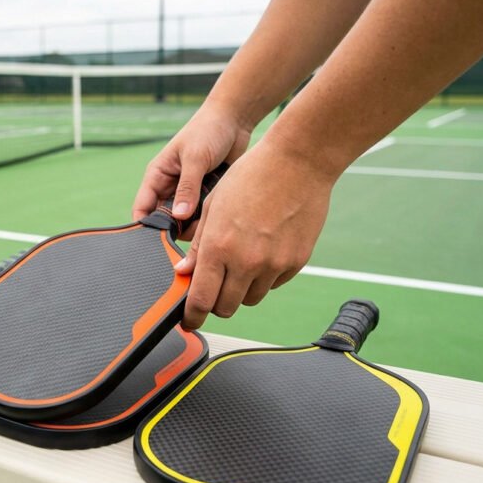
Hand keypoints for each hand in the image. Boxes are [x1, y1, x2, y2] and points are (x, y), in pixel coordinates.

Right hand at [133, 105, 251, 237]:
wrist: (234, 120)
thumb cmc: (209, 130)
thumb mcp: (196, 158)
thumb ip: (187, 188)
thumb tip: (178, 217)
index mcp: (157, 176)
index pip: (142, 208)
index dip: (146, 226)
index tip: (158, 241)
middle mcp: (169, 187)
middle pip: (165, 220)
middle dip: (176, 228)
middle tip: (194, 229)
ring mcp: (187, 193)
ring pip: (184, 222)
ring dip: (195, 224)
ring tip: (210, 215)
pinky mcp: (204, 195)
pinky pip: (202, 216)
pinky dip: (208, 218)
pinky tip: (219, 210)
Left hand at [174, 139, 334, 329]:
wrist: (298, 162)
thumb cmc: (251, 176)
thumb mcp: (214, 206)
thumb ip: (199, 245)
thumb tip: (184, 272)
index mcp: (219, 246)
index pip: (200, 299)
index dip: (192, 316)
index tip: (189, 321)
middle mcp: (246, 261)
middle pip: (225, 307)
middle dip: (215, 303)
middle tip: (213, 288)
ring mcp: (274, 265)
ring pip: (250, 298)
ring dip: (240, 290)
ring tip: (240, 261)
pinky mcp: (295, 262)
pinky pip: (273, 284)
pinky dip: (265, 277)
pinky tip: (264, 250)